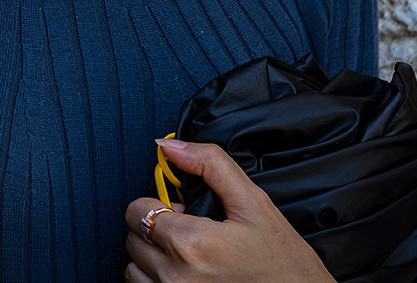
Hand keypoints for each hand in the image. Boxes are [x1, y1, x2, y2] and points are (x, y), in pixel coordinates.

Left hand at [124, 141, 334, 282]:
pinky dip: (156, 281)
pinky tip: (187, 276)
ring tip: (189, 258)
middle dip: (158, 230)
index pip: (137, 210)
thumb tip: (170, 147)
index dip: (160, 205)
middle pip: (134, 238)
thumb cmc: (283, 262)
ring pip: (134, 269)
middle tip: (193, 236)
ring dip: (153, 259)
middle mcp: (177, 277)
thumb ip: (210, 165)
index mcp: (192, 244)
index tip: (183, 213)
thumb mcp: (253, 203)